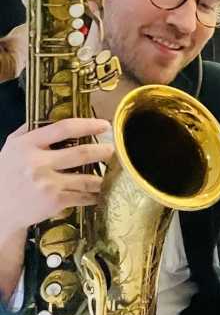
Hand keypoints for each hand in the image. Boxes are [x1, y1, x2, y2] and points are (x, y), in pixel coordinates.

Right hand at [0, 117, 113, 234]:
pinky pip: (83, 196)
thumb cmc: (5, 175)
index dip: (88, 125)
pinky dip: (95, 195)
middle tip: (113, 150)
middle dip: (103, 151)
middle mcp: (38, 163)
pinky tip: (100, 193)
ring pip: (87, 178)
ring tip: (110, 174)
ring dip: (102, 177)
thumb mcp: (11, 148)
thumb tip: (50, 113)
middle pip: (81, 153)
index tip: (104, 125)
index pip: (63, 128)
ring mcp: (47, 184)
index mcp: (28, 145)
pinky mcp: (54, 202)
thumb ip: (29, 131)